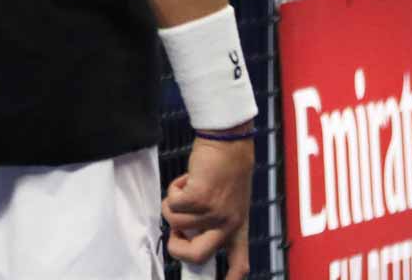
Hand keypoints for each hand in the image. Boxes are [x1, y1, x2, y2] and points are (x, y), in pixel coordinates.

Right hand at [164, 134, 254, 279]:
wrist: (230, 145)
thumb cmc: (226, 168)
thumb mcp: (229, 200)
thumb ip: (215, 219)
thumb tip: (184, 232)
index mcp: (238, 227)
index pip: (239, 263)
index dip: (230, 278)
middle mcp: (228, 224)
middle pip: (198, 255)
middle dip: (176, 248)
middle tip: (173, 234)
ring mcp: (215, 212)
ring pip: (175, 221)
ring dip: (173, 202)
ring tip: (187, 188)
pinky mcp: (200, 198)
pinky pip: (172, 203)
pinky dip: (173, 189)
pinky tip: (187, 179)